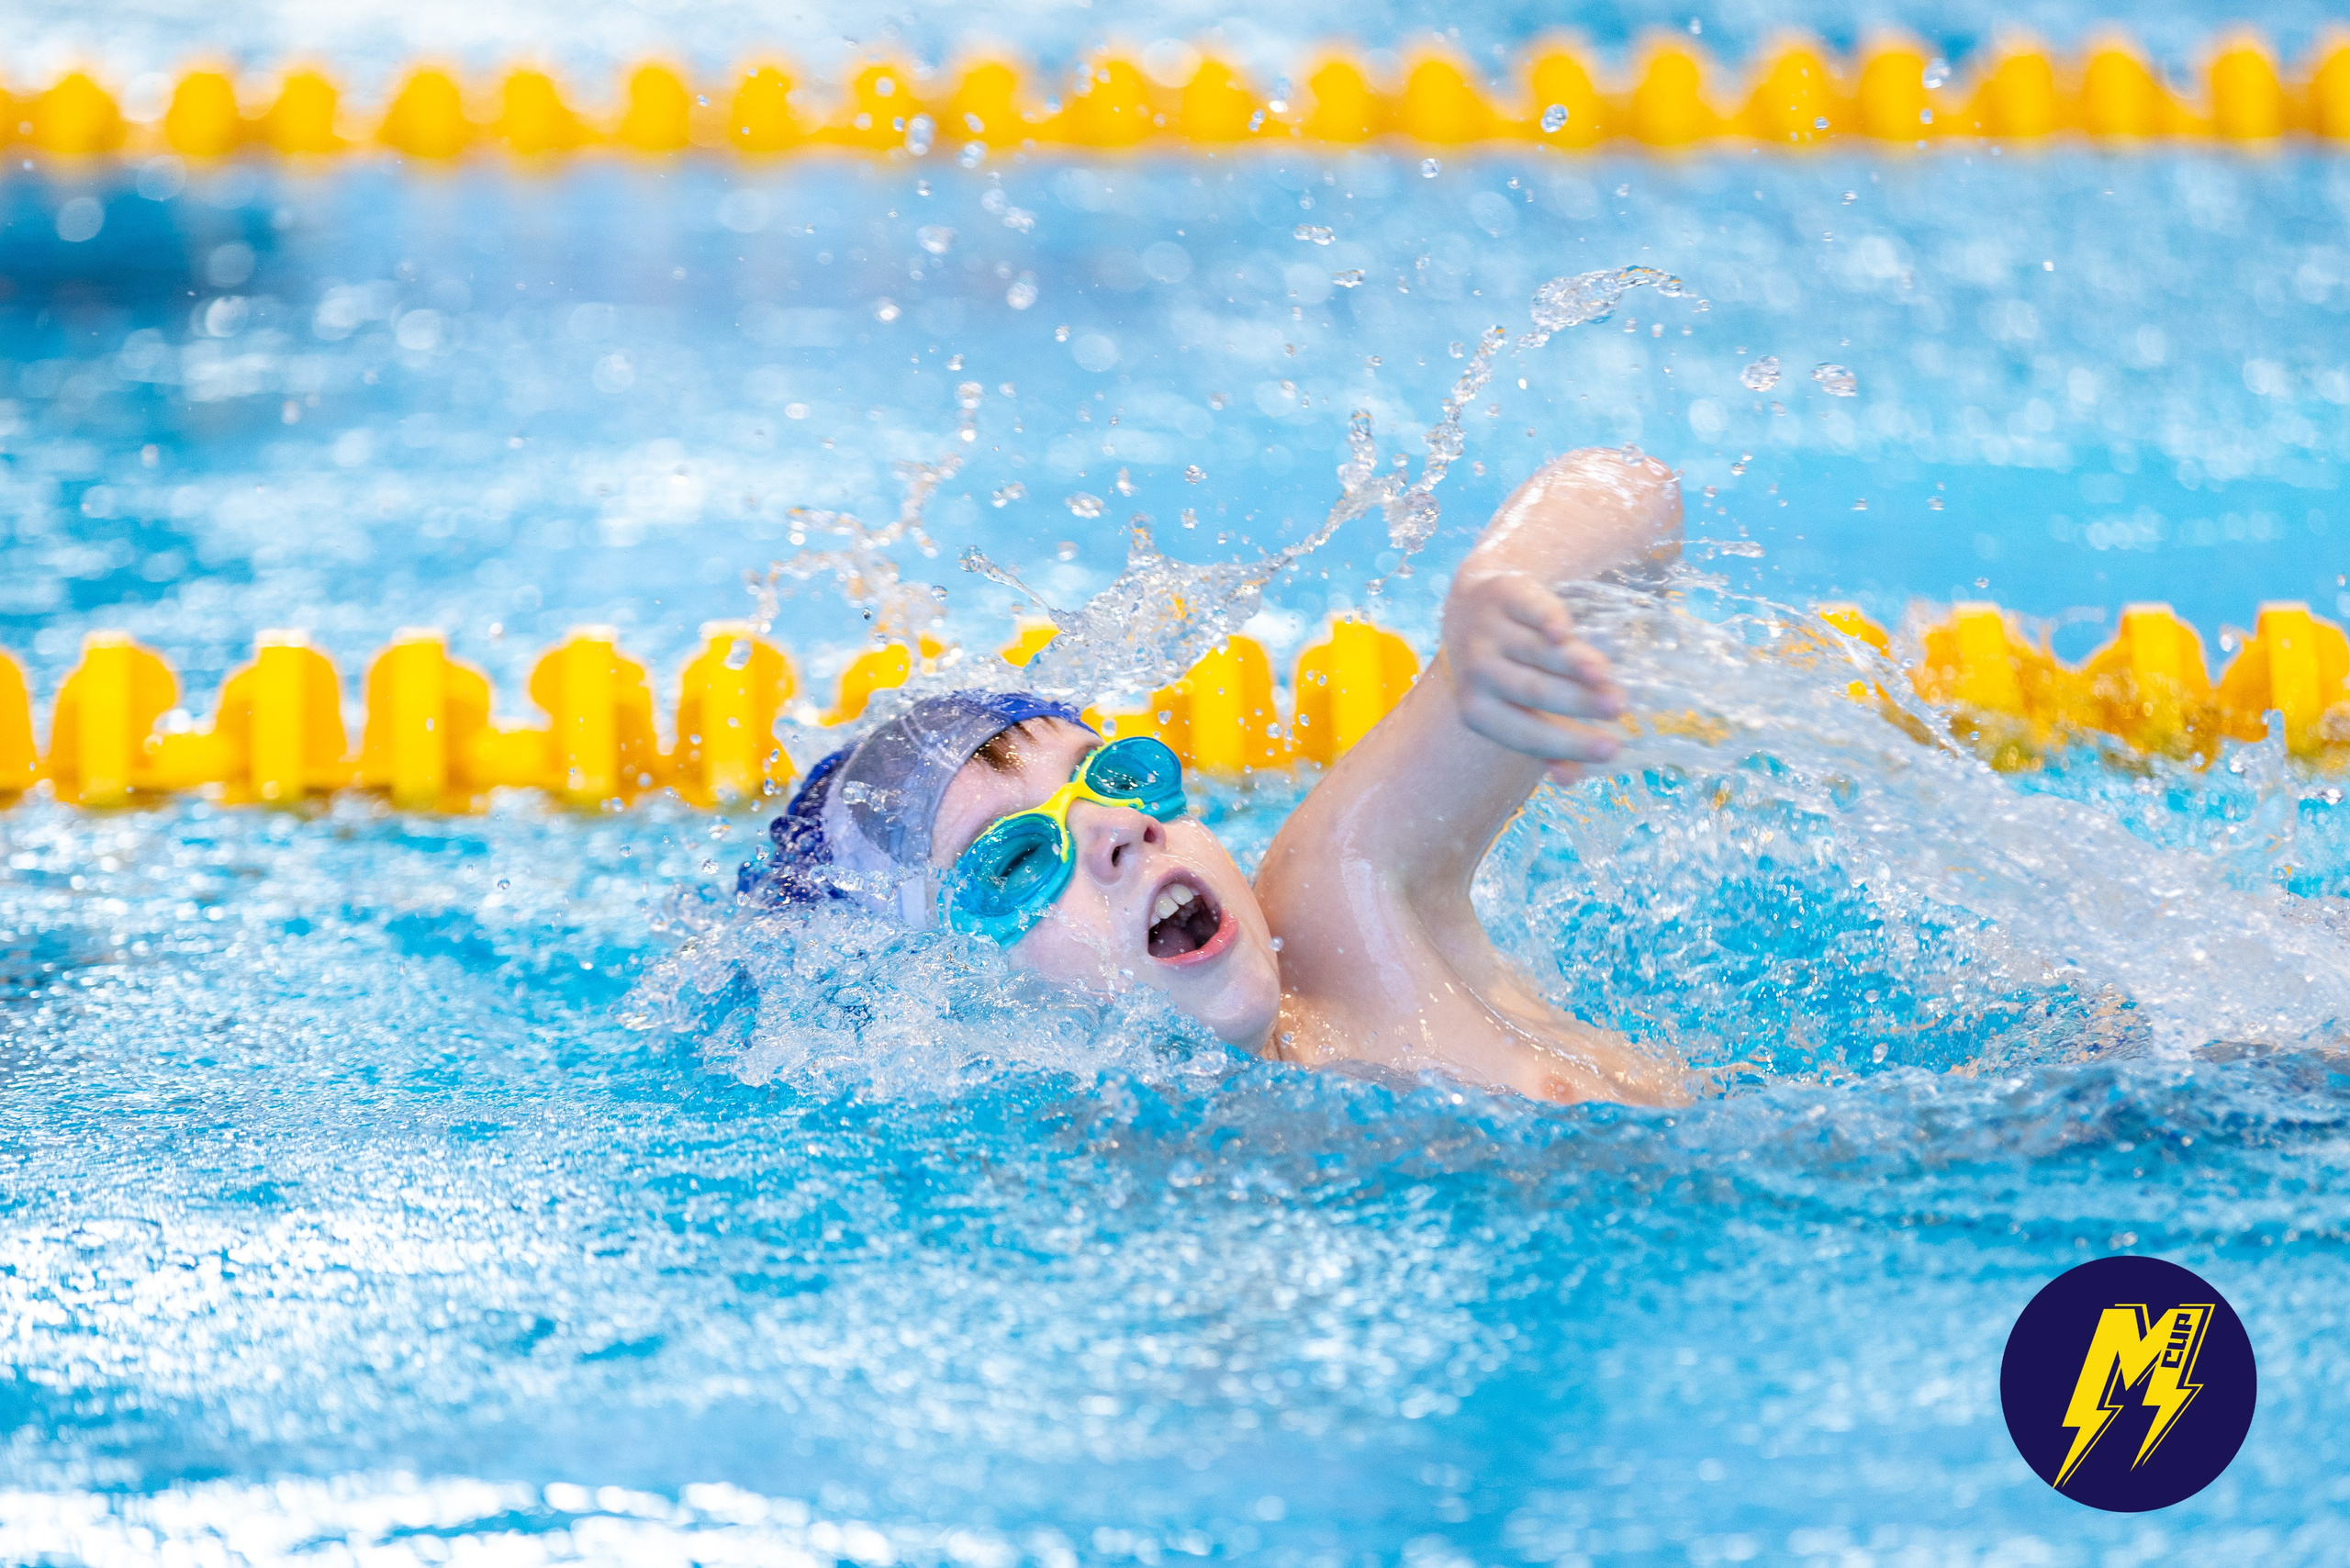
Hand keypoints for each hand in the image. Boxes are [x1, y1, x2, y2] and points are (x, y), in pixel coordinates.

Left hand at [1441, 571, 1626, 773]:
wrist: (1470, 607)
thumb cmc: (1505, 673)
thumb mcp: (1517, 710)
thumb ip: (1545, 745)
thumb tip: (1570, 779)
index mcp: (1478, 711)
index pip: (1525, 734)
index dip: (1568, 744)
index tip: (1613, 749)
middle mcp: (1477, 671)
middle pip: (1532, 690)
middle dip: (1578, 702)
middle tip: (1620, 708)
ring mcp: (1487, 630)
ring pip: (1535, 651)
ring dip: (1573, 663)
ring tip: (1609, 674)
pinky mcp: (1503, 593)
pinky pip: (1527, 610)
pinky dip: (1545, 620)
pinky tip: (1564, 631)